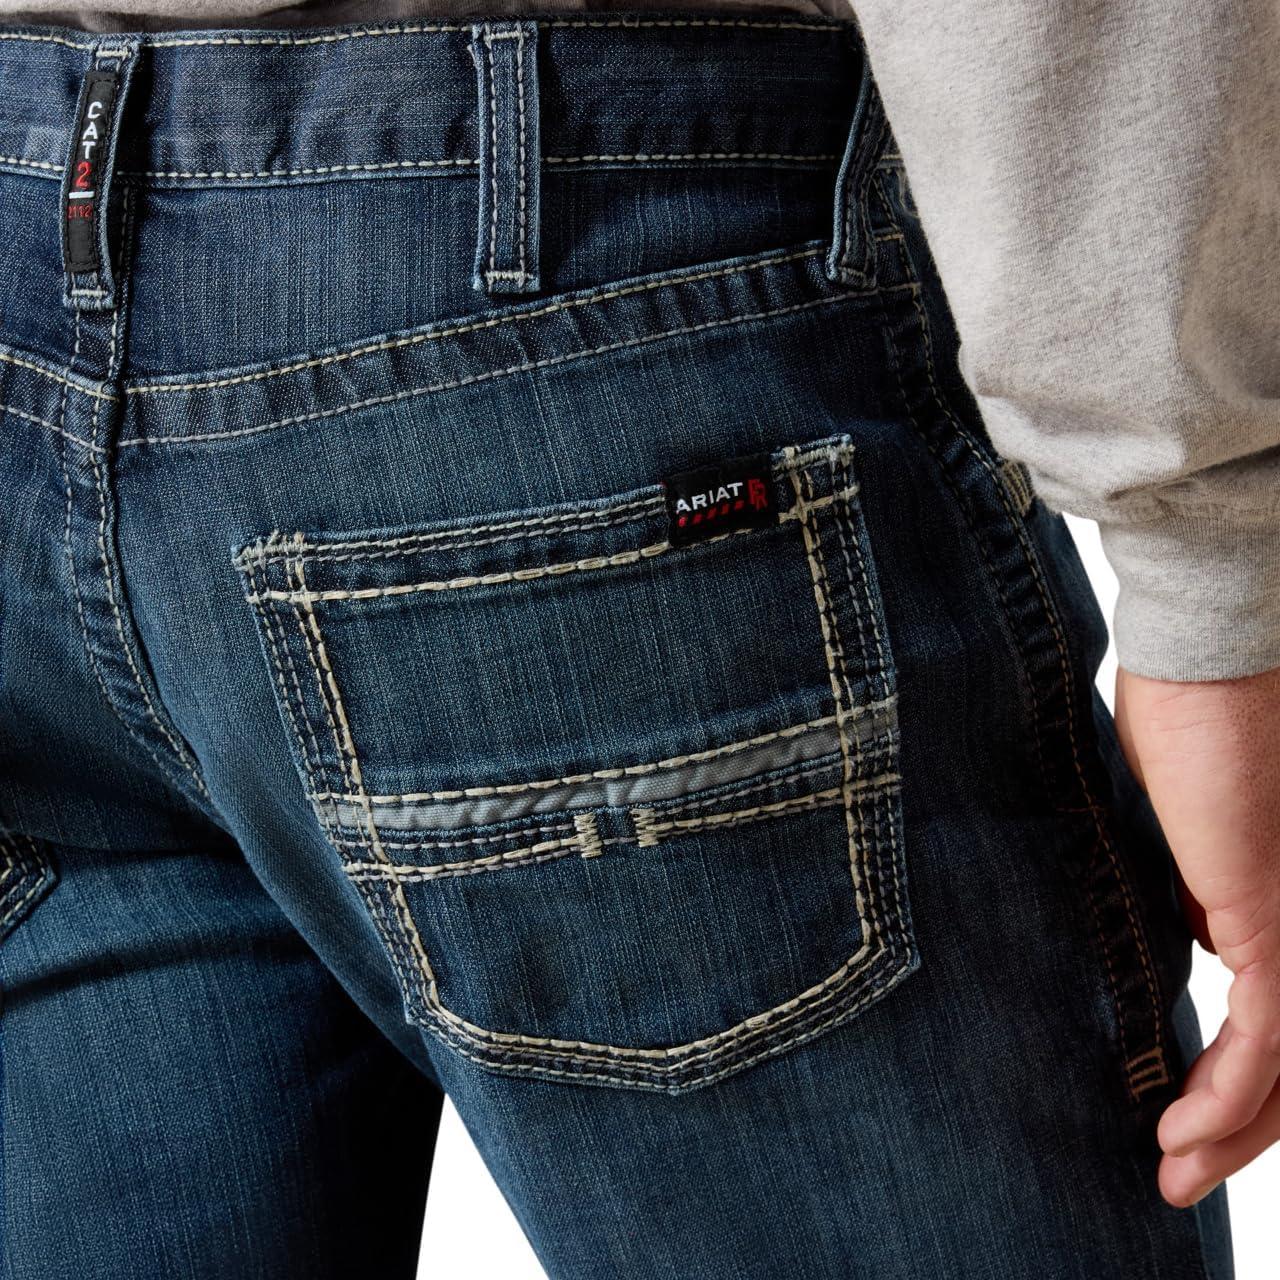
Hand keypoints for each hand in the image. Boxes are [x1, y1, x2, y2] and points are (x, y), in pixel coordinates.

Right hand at [1114, 666, 1279, 1207]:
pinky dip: (1230, 1099)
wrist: (1207, 656)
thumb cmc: (1182, 712)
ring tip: (1170, 1175)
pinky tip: (1182, 1132)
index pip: (1268, 1016)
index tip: (1174, 1113)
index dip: (1234, 1077)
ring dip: (1232, 1135)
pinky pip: (1268, 1040)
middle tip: (1175, 1173)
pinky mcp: (1275, 925)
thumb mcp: (1164, 820)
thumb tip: (1169, 931)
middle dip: (1238, 1131)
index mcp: (1266, 900)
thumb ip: (1177, 884)